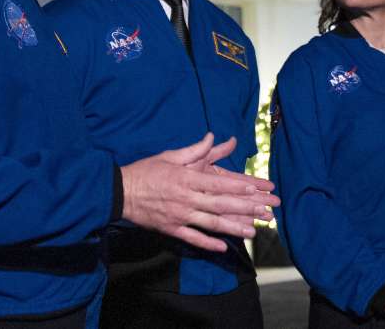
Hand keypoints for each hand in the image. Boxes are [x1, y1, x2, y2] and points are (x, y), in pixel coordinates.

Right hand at [119, 134, 279, 251]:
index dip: (238, 187)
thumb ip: (194, 149)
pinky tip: (223, 247)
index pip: (218, 183)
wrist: (120, 192)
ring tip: (252, 232)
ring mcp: (179, 216)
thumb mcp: (170, 156)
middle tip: (264, 212)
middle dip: (244, 209)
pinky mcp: (171, 229)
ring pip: (211, 224)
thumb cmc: (146, 171)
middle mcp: (186, 198)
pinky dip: (208, 244)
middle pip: (220, 205)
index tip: (255, 189)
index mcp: (187, 178)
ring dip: (233, 229)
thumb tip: (212, 136)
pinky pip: (193, 238)